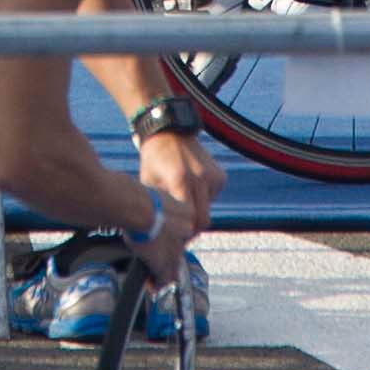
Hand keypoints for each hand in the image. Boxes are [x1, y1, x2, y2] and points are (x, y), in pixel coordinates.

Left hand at [134, 132, 219, 271]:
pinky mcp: (220, 175)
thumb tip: (160, 230)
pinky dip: (204, 199)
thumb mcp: (149, 183)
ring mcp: (213, 176)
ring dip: (198, 211)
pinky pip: (213, 198)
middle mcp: (201, 178)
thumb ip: (159, 206)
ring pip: (209, 209)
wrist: (170, 133)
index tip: (177, 236)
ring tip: (183, 201)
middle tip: (181, 229)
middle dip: (193, 228)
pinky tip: (192, 188)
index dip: (184, 232)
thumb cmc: (154, 160)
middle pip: (203, 219)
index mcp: (180, 181)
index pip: (189, 219)